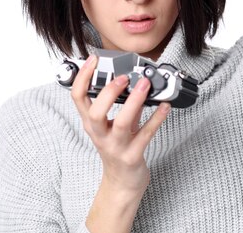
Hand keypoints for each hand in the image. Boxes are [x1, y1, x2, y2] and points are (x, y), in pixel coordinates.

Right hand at [70, 55, 170, 192]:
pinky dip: (156, 119)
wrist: (122, 182)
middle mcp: (100, 134)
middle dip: (109, 92)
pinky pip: (146, 135)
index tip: (93, 60)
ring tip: (145, 85)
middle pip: (95, 113)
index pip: (77, 98)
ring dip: (134, 102)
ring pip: (121, 123)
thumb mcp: (113, 125)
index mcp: (91, 123)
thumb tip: (134, 80)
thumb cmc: (117, 149)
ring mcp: (116, 147)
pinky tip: (165, 106)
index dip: (83, 77)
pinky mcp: (132, 156)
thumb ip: (123, 104)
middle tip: (123, 77)